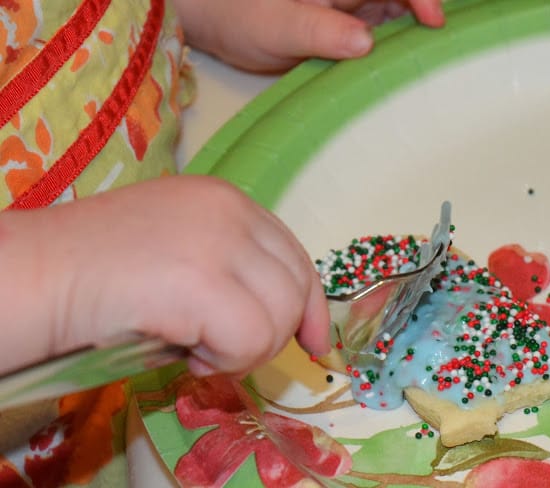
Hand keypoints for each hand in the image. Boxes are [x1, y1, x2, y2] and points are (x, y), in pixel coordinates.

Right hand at [0, 176, 328, 375]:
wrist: (40, 275)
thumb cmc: (100, 271)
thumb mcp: (181, 251)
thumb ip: (232, 268)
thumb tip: (283, 317)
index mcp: (227, 200)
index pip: (294, 255)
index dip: (311, 303)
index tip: (313, 340)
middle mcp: (230, 211)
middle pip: (296, 287)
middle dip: (272, 332)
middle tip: (220, 347)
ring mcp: (218, 242)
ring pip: (279, 317)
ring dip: (241, 349)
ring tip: (192, 345)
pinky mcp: (202, 281)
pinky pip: (250, 340)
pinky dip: (221, 360)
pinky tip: (183, 351)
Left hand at [174, 0, 444, 71]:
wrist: (218, 24)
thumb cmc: (241, 12)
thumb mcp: (279, 24)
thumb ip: (319, 30)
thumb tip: (365, 43)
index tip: (434, 23)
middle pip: (402, 1)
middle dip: (423, 22)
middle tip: (437, 59)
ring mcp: (349, 11)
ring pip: (394, 21)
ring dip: (408, 44)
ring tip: (422, 72)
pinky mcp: (342, 34)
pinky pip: (375, 42)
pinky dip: (387, 58)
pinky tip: (394, 78)